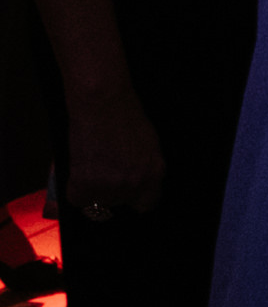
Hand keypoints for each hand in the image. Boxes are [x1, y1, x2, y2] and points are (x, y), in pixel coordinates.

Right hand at [64, 85, 163, 217]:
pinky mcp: (86, 187)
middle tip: (104, 169)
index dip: (134, 199)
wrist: (102, 103)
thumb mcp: (146, 145)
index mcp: (155, 172)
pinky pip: (77, 199)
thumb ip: (142, 168)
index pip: (147, 203)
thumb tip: (135, 185)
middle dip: (111, 191)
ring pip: (96, 203)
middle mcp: (136, 183)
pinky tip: (80, 166)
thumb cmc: (123, 116)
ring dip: (92, 189)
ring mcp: (111, 187)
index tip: (126, 194)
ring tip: (93, 162)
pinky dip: (74, 188)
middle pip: (119, 203)